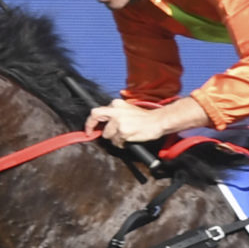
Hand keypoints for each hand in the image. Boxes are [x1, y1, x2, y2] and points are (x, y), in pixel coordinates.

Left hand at [85, 96, 208, 145]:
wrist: (159, 121)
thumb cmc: (146, 118)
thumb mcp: (128, 110)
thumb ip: (115, 114)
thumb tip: (104, 124)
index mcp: (116, 104)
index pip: (97, 111)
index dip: (91, 121)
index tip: (89, 129)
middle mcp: (115, 111)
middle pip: (95, 116)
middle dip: (90, 125)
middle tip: (90, 133)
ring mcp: (119, 121)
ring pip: (107, 134)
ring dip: (114, 138)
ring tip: (124, 137)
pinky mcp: (123, 132)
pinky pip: (117, 142)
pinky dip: (121, 143)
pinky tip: (129, 140)